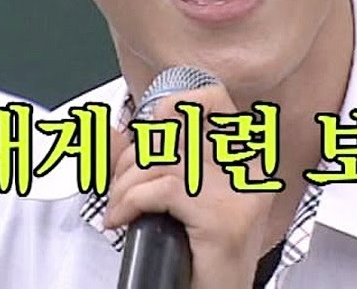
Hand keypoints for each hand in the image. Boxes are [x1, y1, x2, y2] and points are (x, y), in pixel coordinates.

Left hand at [103, 84, 276, 288]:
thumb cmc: (201, 255)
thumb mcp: (177, 200)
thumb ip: (148, 163)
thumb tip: (110, 134)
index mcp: (242, 161)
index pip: (214, 101)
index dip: (176, 103)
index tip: (150, 128)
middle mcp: (247, 172)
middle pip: (176, 129)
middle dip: (133, 156)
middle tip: (122, 187)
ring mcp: (237, 194)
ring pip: (161, 161)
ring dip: (124, 187)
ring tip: (120, 210)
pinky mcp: (222, 219)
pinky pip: (159, 191)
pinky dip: (129, 204)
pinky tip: (123, 221)